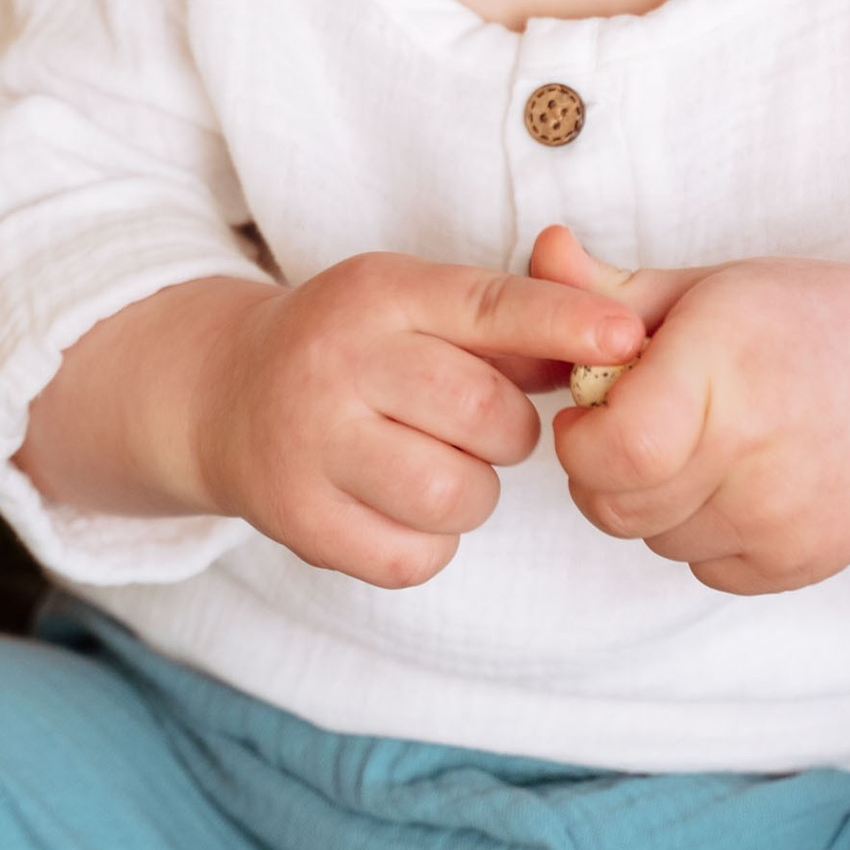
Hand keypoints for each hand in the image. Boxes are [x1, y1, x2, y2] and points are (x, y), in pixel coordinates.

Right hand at [198, 254, 644, 589]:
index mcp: (380, 293)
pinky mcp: (301, 522)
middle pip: (484, 414)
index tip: (627, 339)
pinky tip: (397, 504)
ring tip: (436, 465)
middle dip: (508, 431)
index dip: (562, 323)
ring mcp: (311, 444)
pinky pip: (414, 557)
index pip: (486, 305)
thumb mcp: (415, 304)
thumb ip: (509, 322)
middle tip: (476, 424)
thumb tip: (615, 342)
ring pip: (456, 494)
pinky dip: (427, 542)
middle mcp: (338, 362)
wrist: (222, 394)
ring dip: (471, 491)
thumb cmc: (355, 348)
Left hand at [534, 226, 849, 595]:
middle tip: (636, 428)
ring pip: (654, 540)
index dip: (582, 438)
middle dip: (601, 473)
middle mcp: (759, 447)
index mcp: (727, 362)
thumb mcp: (714, 288)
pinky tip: (741, 481)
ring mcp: (784, 516)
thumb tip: (543, 251)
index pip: (616, 449)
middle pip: (617, 506)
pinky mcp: (800, 563)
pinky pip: (704, 568)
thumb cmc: (812, 325)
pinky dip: (701, 533)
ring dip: (651, 503)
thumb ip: (611, 288)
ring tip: (697, 447)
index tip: (592, 407)